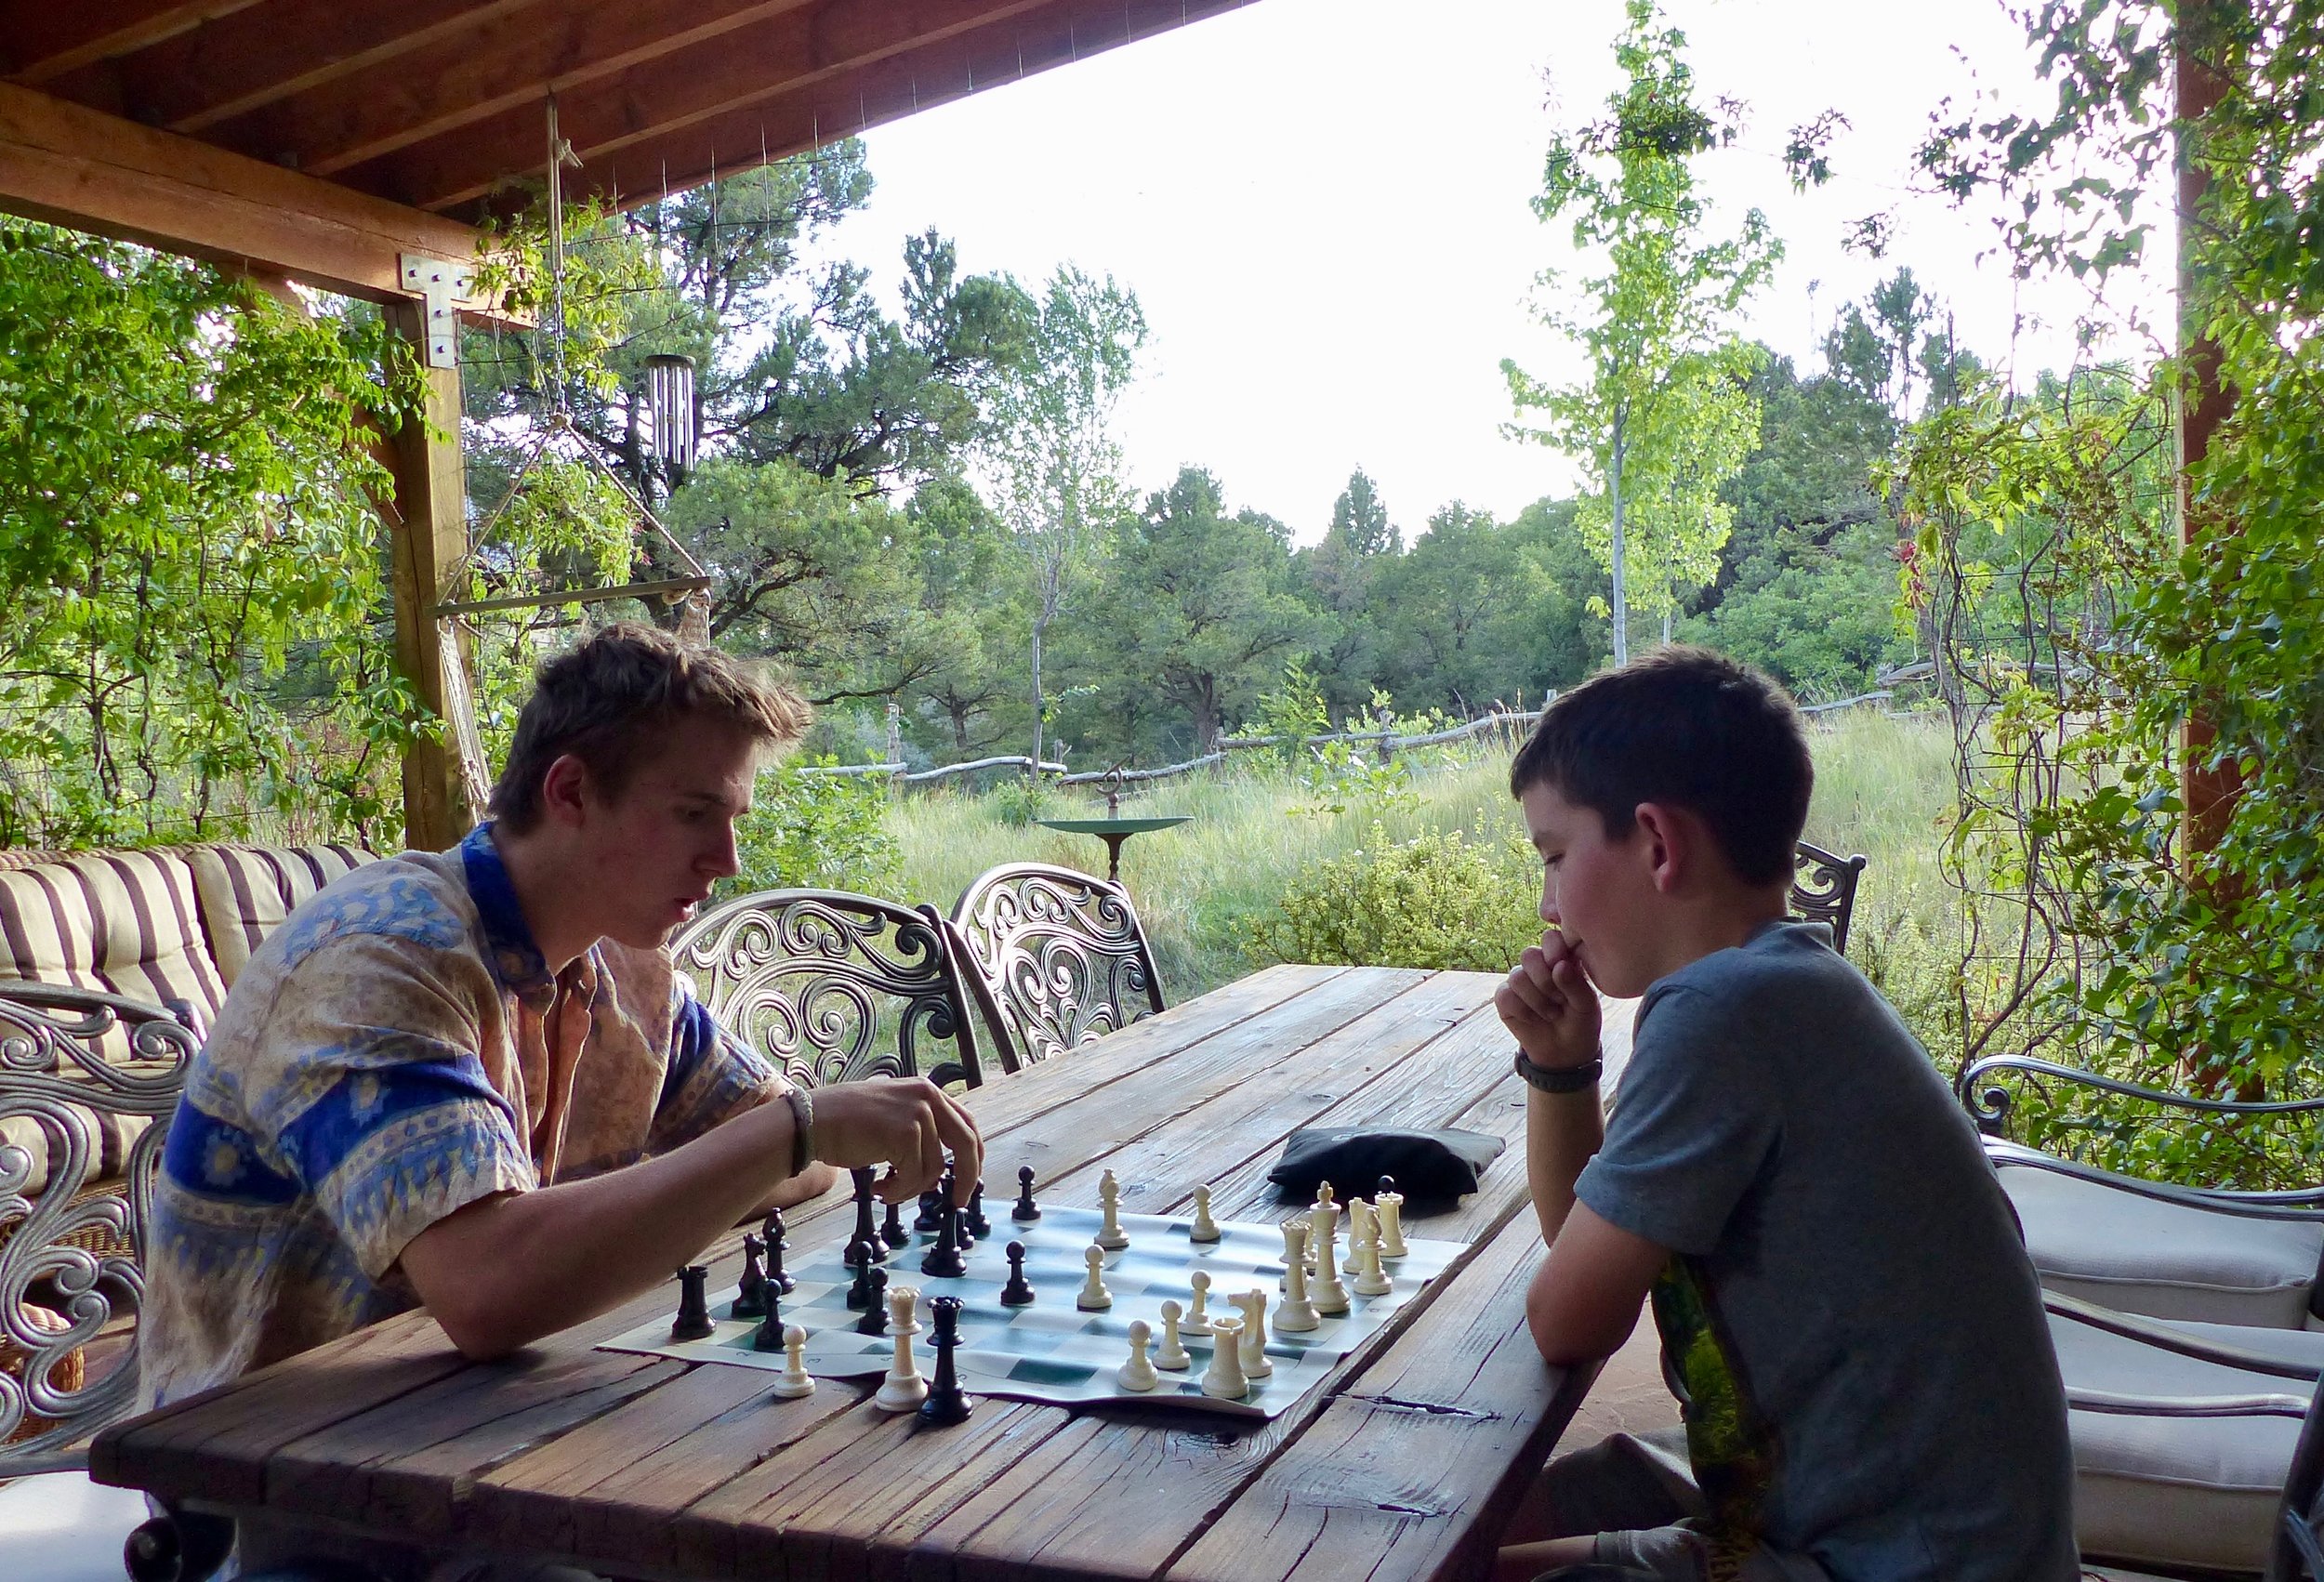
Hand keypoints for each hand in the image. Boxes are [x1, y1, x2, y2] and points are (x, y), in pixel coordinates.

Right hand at [805, 1077, 982, 1203]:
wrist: (812, 1123)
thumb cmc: (845, 1125)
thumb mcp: (893, 1118)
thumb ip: (920, 1134)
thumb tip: (940, 1173)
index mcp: (927, 1091)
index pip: (966, 1124)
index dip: (972, 1157)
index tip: (967, 1181)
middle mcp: (927, 1097)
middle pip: (966, 1144)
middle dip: (966, 1178)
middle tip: (956, 1203)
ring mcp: (917, 1114)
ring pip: (933, 1169)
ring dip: (910, 1188)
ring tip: (886, 1187)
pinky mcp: (905, 1134)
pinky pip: (913, 1177)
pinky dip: (898, 1191)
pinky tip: (878, 1187)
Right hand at [1495, 928, 1600, 1070]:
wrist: (1565, 1054)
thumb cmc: (1581, 1023)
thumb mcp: (1587, 1005)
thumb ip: (1575, 984)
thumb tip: (1558, 965)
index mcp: (1561, 960)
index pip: (1550, 937)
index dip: (1553, 949)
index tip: (1562, 966)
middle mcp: (1538, 967)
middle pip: (1528, 954)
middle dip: (1544, 980)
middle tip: (1560, 1000)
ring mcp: (1519, 982)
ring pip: (1516, 976)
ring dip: (1536, 1000)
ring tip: (1552, 1014)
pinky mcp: (1505, 999)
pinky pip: (1505, 995)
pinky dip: (1522, 1011)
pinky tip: (1533, 1019)